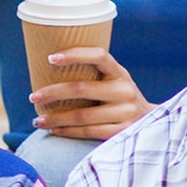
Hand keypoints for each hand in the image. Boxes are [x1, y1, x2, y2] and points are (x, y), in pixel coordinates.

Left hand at [28, 46, 147, 141]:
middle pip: (82, 89)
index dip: (75, 54)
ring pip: (82, 116)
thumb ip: (95, 76)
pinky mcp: (121, 132)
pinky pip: (87, 132)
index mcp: (121, 73)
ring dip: (55, 118)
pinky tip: (54, 130)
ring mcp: (125, 113)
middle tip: (34, 97)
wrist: (153, 124)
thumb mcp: (116, 82)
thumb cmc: (121, 98)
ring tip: (38, 119)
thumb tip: (51, 69)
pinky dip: (67, 131)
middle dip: (53, 93)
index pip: (99, 56)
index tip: (51, 58)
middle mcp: (124, 91)